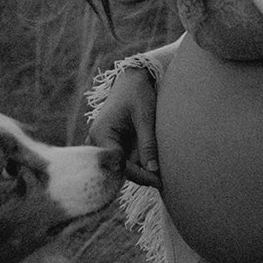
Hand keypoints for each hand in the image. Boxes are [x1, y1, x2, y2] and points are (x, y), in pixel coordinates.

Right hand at [87, 67, 161, 187]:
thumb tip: (153, 171)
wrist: (133, 78)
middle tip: (164, 184)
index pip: (118, 164)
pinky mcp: (114, 144)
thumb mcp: (145, 118)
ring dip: (141, 170)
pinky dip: (140, 163)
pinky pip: (126, 159)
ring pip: (123, 166)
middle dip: (140, 176)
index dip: (139, 175)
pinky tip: (155, 169)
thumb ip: (148, 144)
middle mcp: (98, 142)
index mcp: (101, 134)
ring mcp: (105, 144)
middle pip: (119, 169)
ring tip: (163, 178)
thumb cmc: (137, 93)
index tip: (159, 182)